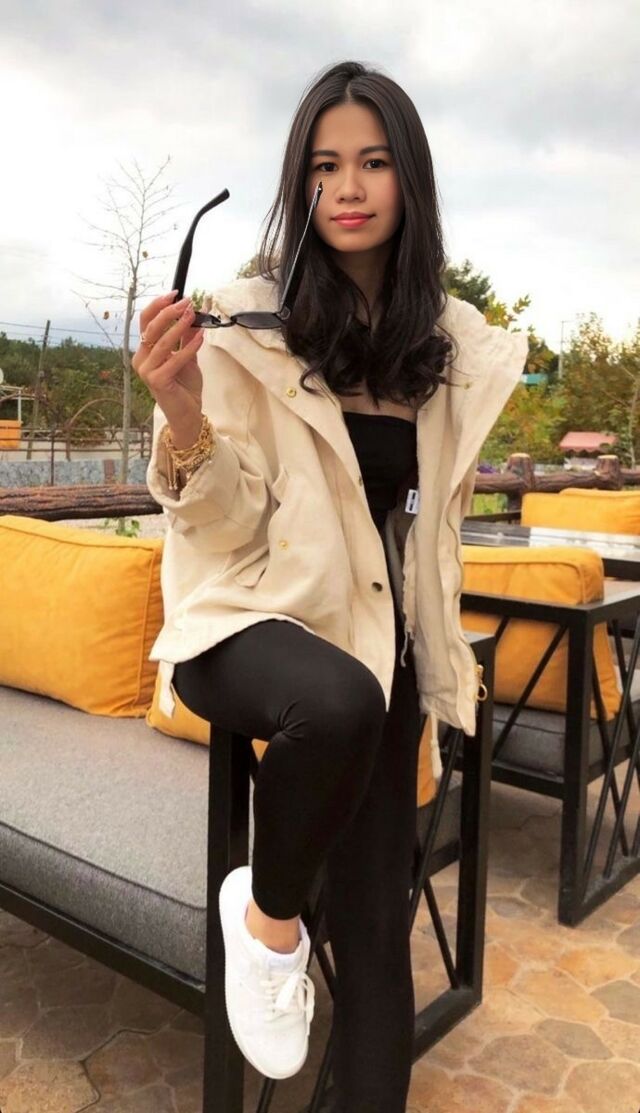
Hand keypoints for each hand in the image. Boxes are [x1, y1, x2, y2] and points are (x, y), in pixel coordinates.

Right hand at [132, 292, 204, 432]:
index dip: (158, 305)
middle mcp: (141, 359)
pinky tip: (201, 338)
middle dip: (169, 312)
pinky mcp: (157, 381)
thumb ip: (187, 337)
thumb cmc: (184, 386)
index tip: (175, 294)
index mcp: (144, 351)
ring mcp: (146, 371)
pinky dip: (188, 347)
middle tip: (186, 302)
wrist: (187, 413)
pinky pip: (174, 359)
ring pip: (162, 342)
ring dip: (179, 326)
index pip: (145, 321)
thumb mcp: (187, 356)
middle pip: (151, 328)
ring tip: (192, 315)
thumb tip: (193, 312)